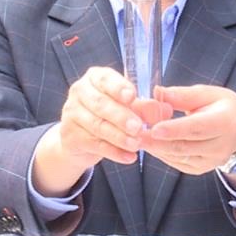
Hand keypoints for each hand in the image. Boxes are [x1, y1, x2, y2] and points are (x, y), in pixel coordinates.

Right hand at [32, 67, 148, 195]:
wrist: (81, 138)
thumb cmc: (108, 114)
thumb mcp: (128, 107)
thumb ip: (145, 107)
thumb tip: (165, 110)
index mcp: (94, 78)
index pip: (105, 79)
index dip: (118, 87)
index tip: (132, 96)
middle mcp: (80, 92)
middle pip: (100, 104)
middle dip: (121, 116)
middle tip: (139, 127)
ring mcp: (71, 114)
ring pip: (97, 126)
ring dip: (119, 137)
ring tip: (136, 144)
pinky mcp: (70, 136)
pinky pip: (95, 145)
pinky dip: (114, 152)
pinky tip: (129, 157)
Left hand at [143, 85, 235, 175]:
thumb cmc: (221, 105)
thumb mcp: (207, 93)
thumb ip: (183, 95)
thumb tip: (158, 93)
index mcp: (225, 122)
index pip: (197, 128)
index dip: (175, 130)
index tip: (154, 128)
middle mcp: (220, 146)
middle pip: (185, 146)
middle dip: (157, 141)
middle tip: (135, 133)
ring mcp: (211, 161)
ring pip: (178, 157)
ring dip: (156, 148)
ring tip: (136, 137)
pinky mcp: (201, 169)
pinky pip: (177, 163)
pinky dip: (161, 153)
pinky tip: (149, 143)